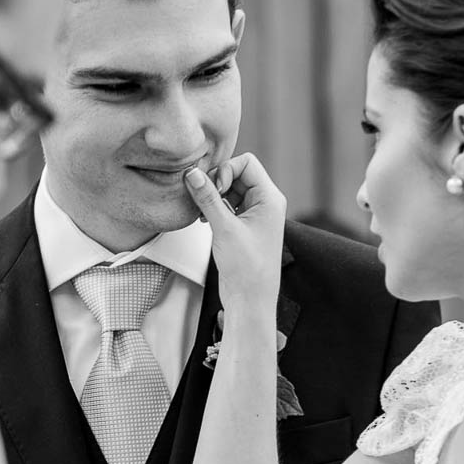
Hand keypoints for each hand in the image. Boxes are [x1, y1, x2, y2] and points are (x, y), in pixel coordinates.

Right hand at [184, 153, 284, 306]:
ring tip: (201, 213)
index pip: (247, 163)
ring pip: (229, 189)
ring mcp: (254, 214)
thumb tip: (193, 173)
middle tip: (203, 200)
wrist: (250, 300)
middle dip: (216, 183)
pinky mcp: (243, 226)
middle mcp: (265, 203)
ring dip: (212, 196)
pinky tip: (203, 220)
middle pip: (237, 173)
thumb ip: (208, 198)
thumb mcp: (225, 229)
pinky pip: (226, 205)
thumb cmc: (247, 269)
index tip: (214, 190)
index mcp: (270, 198)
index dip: (226, 171)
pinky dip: (213, 207)